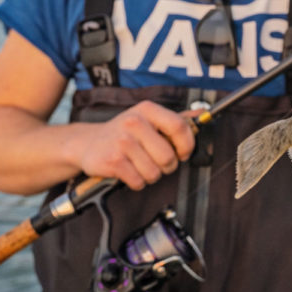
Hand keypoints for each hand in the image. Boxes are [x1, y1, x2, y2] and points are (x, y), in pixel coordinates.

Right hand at [76, 101, 195, 190]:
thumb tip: (203, 114)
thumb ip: (177, 118)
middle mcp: (134, 122)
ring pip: (154, 172)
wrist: (88, 142)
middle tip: (155, 161)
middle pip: (168, 156)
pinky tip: (128, 171)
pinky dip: (136, 182)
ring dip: (150, 175)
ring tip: (139, 165)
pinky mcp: (112, 161)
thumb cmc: (125, 133)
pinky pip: (138, 181)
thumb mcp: (149, 119)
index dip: (186, 145)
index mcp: (148, 110)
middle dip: (166, 166)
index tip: (183, 153)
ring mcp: (122, 141)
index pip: (179, 127)